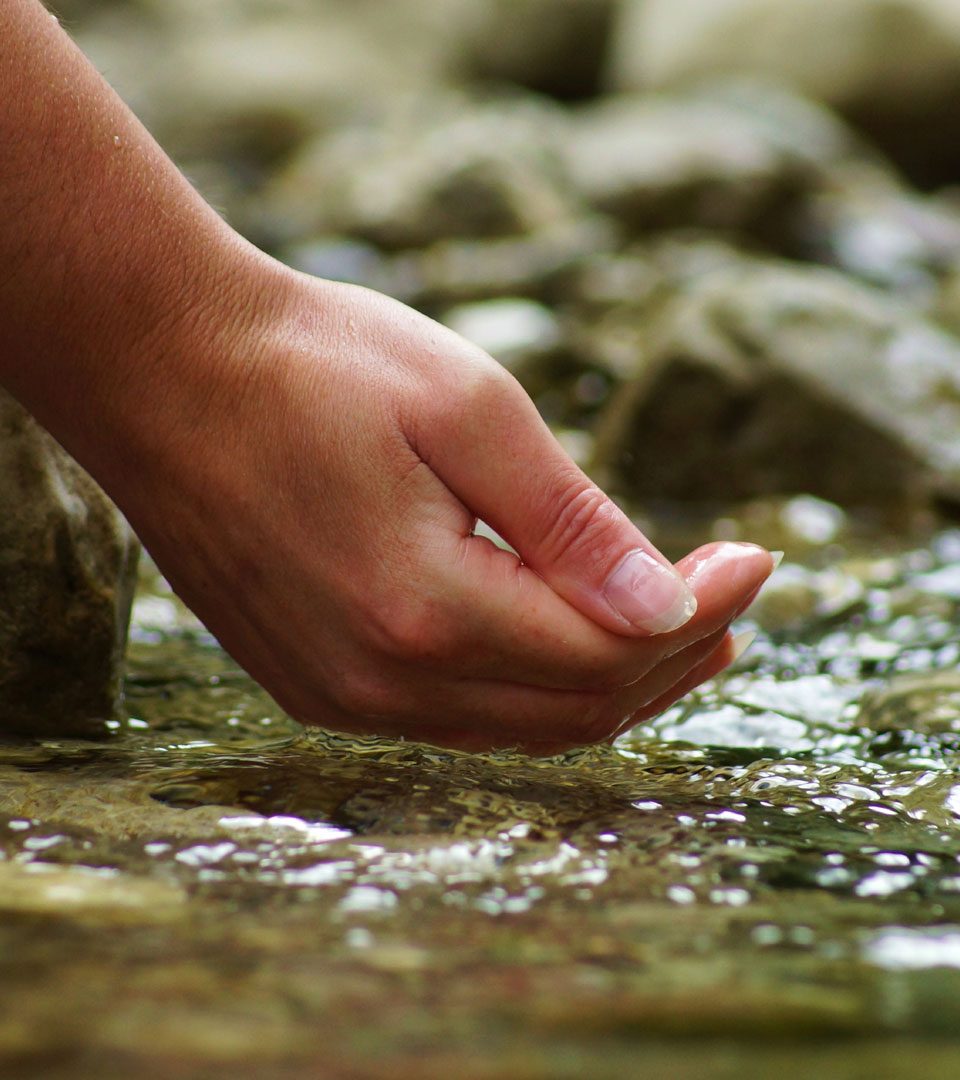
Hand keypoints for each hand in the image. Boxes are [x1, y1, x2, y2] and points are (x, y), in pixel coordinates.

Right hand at [114, 267, 773, 753]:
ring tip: (668, 633)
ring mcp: (341, 692)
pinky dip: (528, 687)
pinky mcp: (314, 682)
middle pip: (573, 706)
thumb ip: (573, 523)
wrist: (162, 370)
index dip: (699, 613)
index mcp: (425, 606)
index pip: (609, 649)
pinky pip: (454, 716)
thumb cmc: (312, 365)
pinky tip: (556, 639)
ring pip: (518, 724)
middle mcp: (380, 677)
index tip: (755, 559)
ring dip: (605, 682)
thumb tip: (670, 606)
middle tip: (728, 604)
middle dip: (668, 660)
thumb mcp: (467, 408)